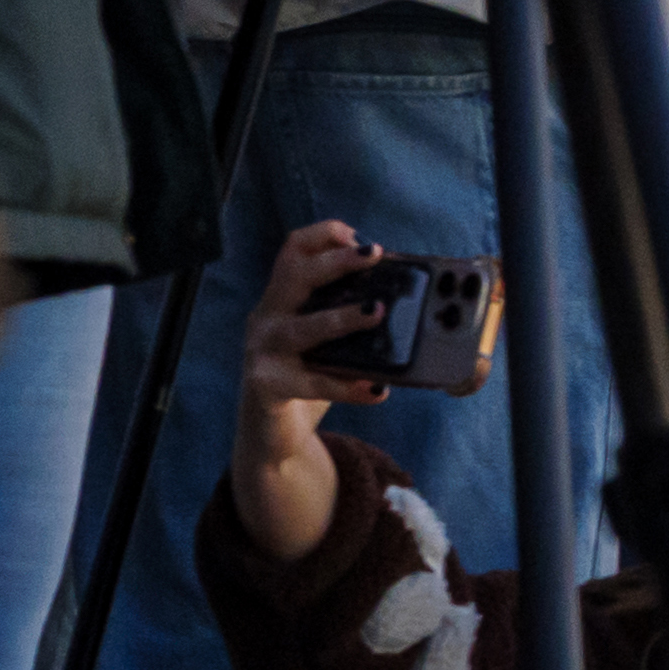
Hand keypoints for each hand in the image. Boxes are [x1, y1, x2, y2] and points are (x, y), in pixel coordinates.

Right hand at [232, 220, 398, 563]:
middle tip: (373, 255)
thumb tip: (406, 300)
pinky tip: (377, 390)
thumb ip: (350, 316)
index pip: (292, 250)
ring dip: (340, 319)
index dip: (322, 235)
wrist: (271, 434)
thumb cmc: (305, 376)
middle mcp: (267, 318)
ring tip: (376, 313)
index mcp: (282, 299)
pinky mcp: (267, 388)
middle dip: (335, 263)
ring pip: (300, 328)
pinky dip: (347, 387)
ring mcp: (262, 353)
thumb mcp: (326, 340)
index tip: (356, 236)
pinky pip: (312, 384)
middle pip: (294, 276)